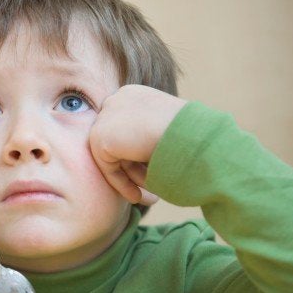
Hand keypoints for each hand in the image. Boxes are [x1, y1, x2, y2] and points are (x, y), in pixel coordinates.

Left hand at [89, 85, 186, 204]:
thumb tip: (146, 160)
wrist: (189, 133)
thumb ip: (150, 140)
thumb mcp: (171, 132)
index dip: (139, 156)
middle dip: (133, 169)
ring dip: (132, 178)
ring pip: (114, 155)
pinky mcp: (99, 135)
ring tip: (150, 198)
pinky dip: (120, 183)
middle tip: (150, 193)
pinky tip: (137, 197)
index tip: (154, 175)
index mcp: (137, 95)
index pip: (129, 128)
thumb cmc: (193, 135)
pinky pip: (107, 165)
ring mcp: (106, 116)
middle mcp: (119, 99)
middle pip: (119, 142)